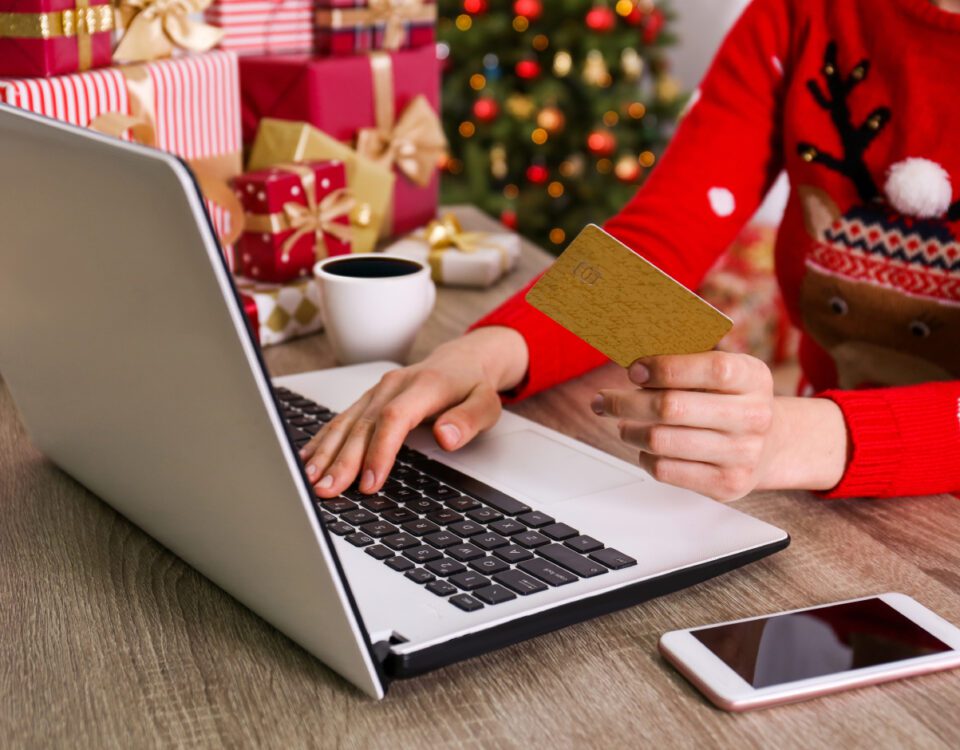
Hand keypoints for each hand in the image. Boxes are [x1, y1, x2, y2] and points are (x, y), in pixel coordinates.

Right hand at [301, 326, 528, 497]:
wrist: (461, 360)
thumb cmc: (472, 386)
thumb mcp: (487, 404)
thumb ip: (468, 421)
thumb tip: (446, 437)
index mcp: (424, 386)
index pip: (394, 418)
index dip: (379, 451)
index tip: (370, 482)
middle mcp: (394, 385)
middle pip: (362, 424)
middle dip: (342, 460)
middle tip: (327, 489)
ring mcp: (377, 390)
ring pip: (346, 422)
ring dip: (326, 451)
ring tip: (309, 478)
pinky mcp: (368, 398)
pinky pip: (342, 418)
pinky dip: (323, 439)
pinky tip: (308, 457)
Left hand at [591, 351, 847, 500]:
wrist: (772, 445)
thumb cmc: (730, 401)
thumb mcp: (722, 372)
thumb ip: (683, 362)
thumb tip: (631, 363)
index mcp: (754, 378)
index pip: (711, 369)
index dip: (666, 368)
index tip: (633, 369)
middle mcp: (754, 416)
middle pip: (673, 408)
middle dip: (627, 402)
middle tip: (604, 400)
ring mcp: (742, 454)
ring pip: (661, 441)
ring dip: (629, 430)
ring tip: (622, 423)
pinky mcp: (726, 484)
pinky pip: (665, 470)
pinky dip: (645, 456)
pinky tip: (646, 447)